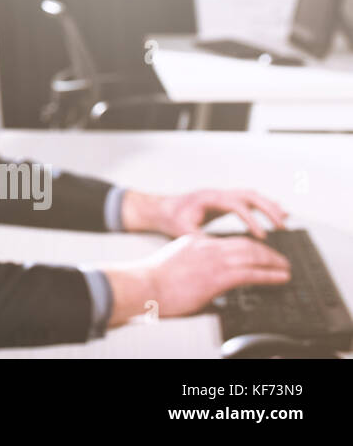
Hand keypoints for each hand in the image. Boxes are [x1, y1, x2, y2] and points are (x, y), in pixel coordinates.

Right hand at [104, 233, 290, 324]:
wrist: (144, 285)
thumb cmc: (152, 281)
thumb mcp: (175, 265)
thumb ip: (192, 267)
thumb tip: (203, 281)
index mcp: (195, 243)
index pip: (229, 241)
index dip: (249, 246)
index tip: (259, 253)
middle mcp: (207, 247)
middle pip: (245, 243)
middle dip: (266, 252)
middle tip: (279, 260)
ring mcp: (214, 260)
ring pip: (253, 254)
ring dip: (274, 261)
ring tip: (285, 268)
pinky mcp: (219, 276)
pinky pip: (253, 273)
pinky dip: (270, 275)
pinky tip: (280, 277)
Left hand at [121, 188, 287, 239]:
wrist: (161, 209)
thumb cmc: (171, 219)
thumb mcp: (183, 230)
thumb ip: (201, 238)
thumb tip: (220, 252)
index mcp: (208, 199)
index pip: (235, 205)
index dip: (250, 220)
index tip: (262, 236)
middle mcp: (218, 193)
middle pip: (248, 195)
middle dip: (267, 210)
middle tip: (282, 226)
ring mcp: (223, 195)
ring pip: (251, 195)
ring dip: (269, 206)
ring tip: (285, 221)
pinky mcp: (226, 201)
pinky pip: (249, 200)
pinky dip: (264, 206)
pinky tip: (279, 214)